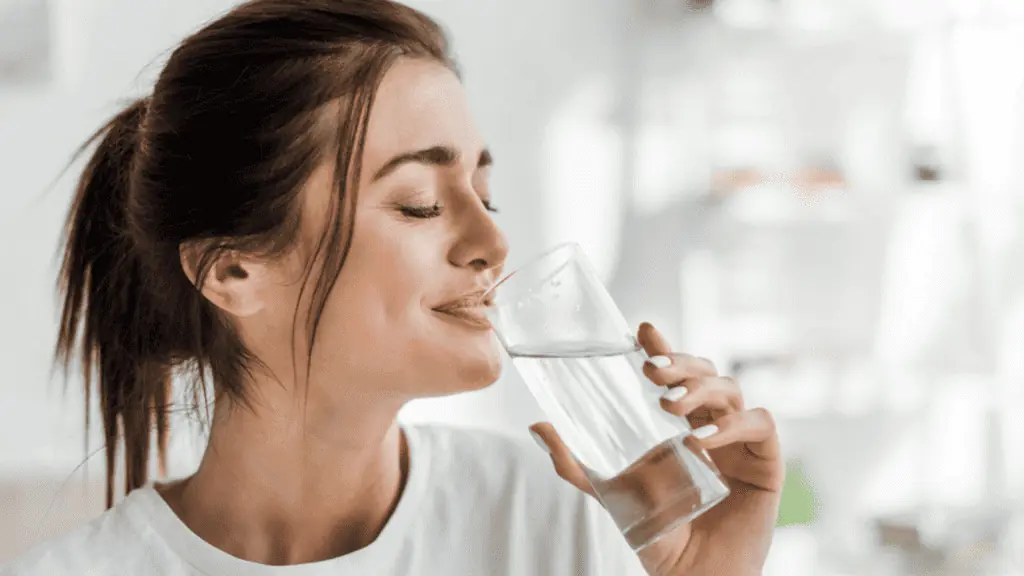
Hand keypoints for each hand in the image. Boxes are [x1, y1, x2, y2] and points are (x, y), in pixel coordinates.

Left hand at [530, 322, 782, 575]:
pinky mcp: (765, 462)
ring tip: (670, 405)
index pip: (677, 374)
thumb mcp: (611, 492)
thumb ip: (575, 464)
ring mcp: (741, 441)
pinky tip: (701, 440)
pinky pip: (760, 423)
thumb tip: (537, 426)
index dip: (665, 348)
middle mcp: (713, 425)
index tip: (644, 331)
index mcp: (682, 424)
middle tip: (651, 370)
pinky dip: (733, 425)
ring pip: (732, 389)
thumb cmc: (657, 534)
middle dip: (681, 363)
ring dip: (701, 389)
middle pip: (706, 372)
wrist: (690, 575)